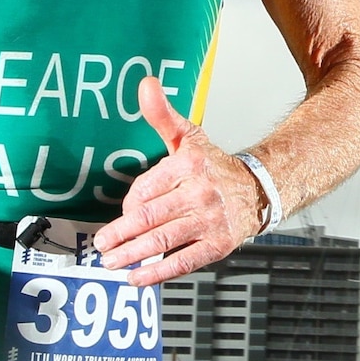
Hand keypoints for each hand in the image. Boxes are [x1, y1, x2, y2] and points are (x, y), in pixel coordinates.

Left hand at [93, 77, 263, 285]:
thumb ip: (162, 114)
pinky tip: (138, 276)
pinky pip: (184, 261)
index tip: (121, 213)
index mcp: (189, 164)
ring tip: (111, 261)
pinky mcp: (218, 245)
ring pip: (164, 239)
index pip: (147, 188)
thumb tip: (146, 83)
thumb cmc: (213, 165)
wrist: (258, 188)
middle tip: (101, 245)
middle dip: (121, 233)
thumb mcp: (188, 135)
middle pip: (151, 216)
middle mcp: (199, 192)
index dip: (129, 203)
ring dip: (133, 253)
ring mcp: (209, 220)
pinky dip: (158, 272)